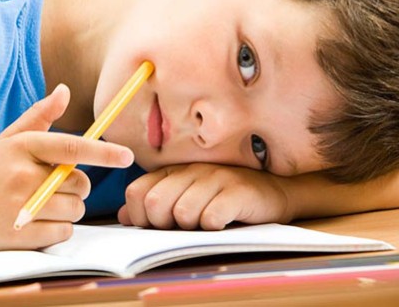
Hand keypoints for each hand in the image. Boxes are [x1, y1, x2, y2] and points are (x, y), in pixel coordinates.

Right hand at [0, 84, 134, 250]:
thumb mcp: (9, 139)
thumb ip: (39, 116)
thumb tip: (64, 90)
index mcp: (22, 147)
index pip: (69, 147)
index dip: (102, 152)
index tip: (127, 155)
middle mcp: (21, 175)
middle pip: (80, 184)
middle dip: (75, 187)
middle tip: (50, 186)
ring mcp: (21, 207)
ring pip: (75, 209)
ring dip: (66, 210)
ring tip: (39, 205)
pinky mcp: (21, 235)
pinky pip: (63, 232)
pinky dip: (57, 230)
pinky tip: (34, 223)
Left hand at [118, 163, 292, 229]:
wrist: (275, 191)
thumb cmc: (224, 197)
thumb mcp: (187, 197)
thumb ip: (155, 205)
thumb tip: (123, 217)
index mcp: (174, 171)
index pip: (136, 192)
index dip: (139, 216)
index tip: (154, 227)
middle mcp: (191, 171)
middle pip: (155, 203)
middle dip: (161, 224)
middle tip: (179, 228)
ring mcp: (215, 179)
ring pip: (182, 212)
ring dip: (190, 227)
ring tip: (203, 225)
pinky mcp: (238, 192)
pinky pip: (211, 217)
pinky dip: (212, 227)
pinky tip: (221, 224)